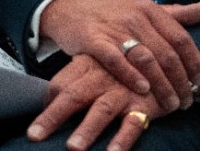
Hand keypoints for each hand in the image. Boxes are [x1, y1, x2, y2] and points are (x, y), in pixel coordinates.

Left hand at [28, 55, 168, 150]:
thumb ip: (74, 77)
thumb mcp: (98, 64)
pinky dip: (123, 139)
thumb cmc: (123, 66)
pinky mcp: (143, 105)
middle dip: (53, 116)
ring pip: (102, 110)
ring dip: (87, 129)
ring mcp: (123, 91)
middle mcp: (102, 77)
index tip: (33, 122)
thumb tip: (49, 97)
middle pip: (73, 96)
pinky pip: (133, 124)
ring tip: (73, 148)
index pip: (60, 83)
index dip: (46, 102)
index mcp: (87, 65)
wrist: (166, 57)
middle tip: (35, 135)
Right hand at [39, 0, 199, 111]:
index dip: (193, 62)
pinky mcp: (94, 40)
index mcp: (150, 9)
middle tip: (186, 100)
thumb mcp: (144, 8)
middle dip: (180, 81)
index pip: (180, 37)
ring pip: (145, 59)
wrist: (72, 8)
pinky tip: (143, 90)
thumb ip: (175, 13)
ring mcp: (114, 28)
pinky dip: (131, 76)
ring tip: (170, 103)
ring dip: (161, 85)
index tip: (199, 82)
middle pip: (166, 53)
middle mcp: (135, 17)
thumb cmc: (114, 13)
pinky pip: (116, 60)